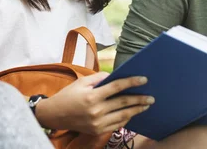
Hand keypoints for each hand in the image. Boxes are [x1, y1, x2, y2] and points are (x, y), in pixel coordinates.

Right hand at [35, 72, 153, 134]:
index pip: (117, 87)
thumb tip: (115, 76)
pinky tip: (132, 113)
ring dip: (136, 110)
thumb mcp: (82, 82)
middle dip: (139, 99)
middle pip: (123, 103)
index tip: (144, 79)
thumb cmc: (68, 95)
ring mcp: (97, 123)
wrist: (55, 115)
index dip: (132, 82)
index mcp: (92, 96)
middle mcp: (96, 110)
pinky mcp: (97, 131)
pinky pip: (117, 125)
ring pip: (123, 116)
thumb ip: (99, 78)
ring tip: (145, 105)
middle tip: (151, 97)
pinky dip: (126, 119)